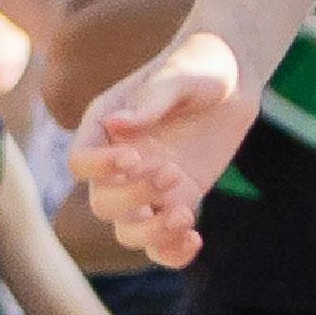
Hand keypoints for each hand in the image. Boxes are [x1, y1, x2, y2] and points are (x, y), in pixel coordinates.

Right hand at [63, 34, 242, 268]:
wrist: (234, 74)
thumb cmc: (200, 62)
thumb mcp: (180, 73)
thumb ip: (152, 98)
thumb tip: (117, 126)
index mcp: (104, 126)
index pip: (81, 162)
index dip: (99, 169)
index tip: (134, 158)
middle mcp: (119, 161)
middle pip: (103, 203)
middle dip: (134, 198)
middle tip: (173, 172)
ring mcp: (147, 186)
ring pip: (129, 231)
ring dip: (152, 233)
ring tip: (186, 216)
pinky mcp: (178, 200)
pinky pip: (164, 241)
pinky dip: (174, 252)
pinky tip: (196, 238)